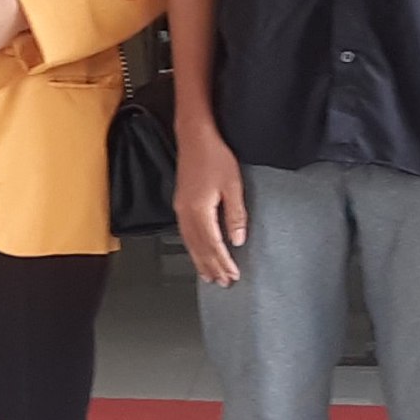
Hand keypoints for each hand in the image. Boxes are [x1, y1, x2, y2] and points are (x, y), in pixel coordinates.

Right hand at [175, 122, 246, 286]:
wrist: (195, 136)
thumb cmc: (214, 156)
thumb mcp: (233, 186)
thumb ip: (235, 215)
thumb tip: (238, 239)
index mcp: (199, 210)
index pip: (213, 244)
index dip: (223, 262)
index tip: (232, 275)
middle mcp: (186, 212)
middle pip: (199, 247)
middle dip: (211, 266)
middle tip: (222, 282)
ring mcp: (181, 207)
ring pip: (189, 242)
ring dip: (200, 260)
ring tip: (208, 275)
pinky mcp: (181, 202)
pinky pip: (185, 232)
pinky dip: (192, 247)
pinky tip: (196, 251)